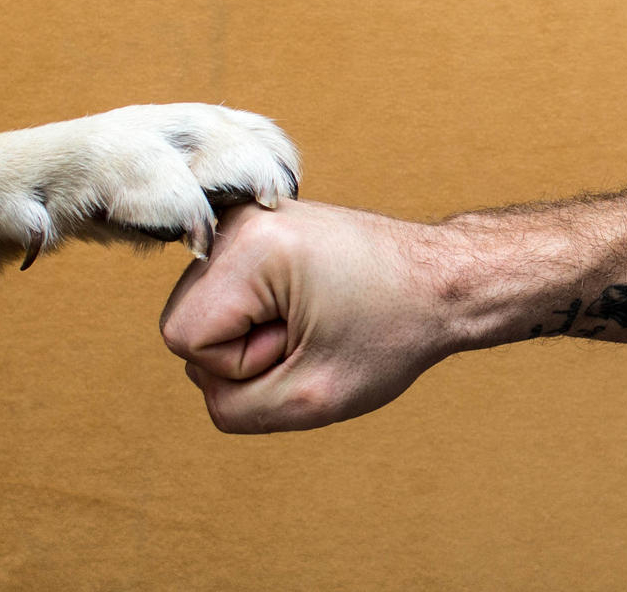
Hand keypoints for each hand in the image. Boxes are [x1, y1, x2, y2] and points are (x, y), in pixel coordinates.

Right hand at [160, 200, 455, 432]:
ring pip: (199, 312)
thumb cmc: (392, 334)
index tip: (300, 344)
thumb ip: (233, 408)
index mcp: (249, 248)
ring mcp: (240, 219)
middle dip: (242, 350)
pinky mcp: (252, 228)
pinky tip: (300, 306)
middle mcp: (234, 221)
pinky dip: (254, 316)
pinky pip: (220, 296)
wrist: (443, 281)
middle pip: (184, 323)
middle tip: (308, 334)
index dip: (241, 365)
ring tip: (308, 318)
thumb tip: (203, 378)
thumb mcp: (311, 399)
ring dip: (249, 335)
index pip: (183, 339)